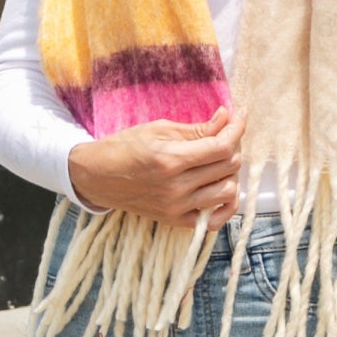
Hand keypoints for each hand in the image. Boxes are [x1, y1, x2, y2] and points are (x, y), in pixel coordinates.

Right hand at [67, 106, 245, 229]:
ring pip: (227, 191)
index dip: (237, 129)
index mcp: (171, 159)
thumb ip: (196, 129)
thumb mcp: (159, 129)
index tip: (240, 116)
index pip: (222, 146)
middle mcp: (176, 187)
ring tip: (220, 160)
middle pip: (228, 167)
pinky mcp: (175, 221)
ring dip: (230, 173)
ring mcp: (177, 207)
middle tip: (225, 134)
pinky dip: (224, 205)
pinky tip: (220, 189)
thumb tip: (226, 118)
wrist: (96, 176)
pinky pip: (214, 220)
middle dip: (233, 145)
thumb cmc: (124, 146)